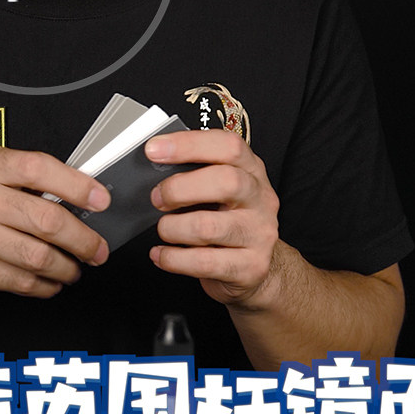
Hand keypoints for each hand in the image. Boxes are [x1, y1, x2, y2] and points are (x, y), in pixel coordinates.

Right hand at [0, 146, 110, 298]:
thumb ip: (20, 178)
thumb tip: (78, 194)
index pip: (38, 168)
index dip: (77, 185)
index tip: (101, 200)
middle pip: (45, 219)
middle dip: (82, 239)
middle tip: (97, 249)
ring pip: (37, 255)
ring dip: (66, 267)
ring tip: (75, 269)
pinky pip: (19, 281)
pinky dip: (44, 286)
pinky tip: (50, 282)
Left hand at [146, 129, 281, 305]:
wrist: (257, 269)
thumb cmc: (227, 221)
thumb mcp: (218, 190)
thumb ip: (194, 173)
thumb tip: (153, 165)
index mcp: (252, 170)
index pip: (228, 146)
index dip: (189, 144)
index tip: (154, 149)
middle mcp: (260, 199)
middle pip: (226, 182)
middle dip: (180, 188)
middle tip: (157, 198)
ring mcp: (259, 234)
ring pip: (207, 227)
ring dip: (172, 228)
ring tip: (164, 229)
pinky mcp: (251, 267)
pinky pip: (203, 262)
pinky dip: (173, 258)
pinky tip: (162, 254)